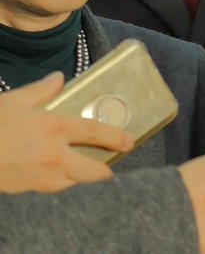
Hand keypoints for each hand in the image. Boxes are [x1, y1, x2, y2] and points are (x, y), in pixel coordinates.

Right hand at [0, 72, 133, 193]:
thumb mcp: (14, 100)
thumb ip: (41, 90)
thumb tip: (58, 78)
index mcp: (53, 126)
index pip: (96, 132)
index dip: (116, 138)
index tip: (128, 142)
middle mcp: (53, 154)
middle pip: (94, 171)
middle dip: (105, 169)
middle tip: (108, 163)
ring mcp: (41, 176)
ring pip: (73, 181)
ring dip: (79, 175)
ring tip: (79, 165)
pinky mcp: (27, 189)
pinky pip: (52, 187)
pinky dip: (57, 180)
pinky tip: (52, 170)